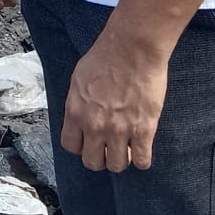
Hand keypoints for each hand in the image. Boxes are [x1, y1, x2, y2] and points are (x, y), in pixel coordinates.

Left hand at [59, 29, 168, 171]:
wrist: (132, 49)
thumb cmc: (105, 57)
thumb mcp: (78, 79)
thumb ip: (77, 102)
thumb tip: (79, 116)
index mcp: (76, 112)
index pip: (70, 146)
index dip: (80, 146)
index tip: (89, 142)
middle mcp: (94, 125)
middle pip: (92, 161)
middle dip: (100, 157)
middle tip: (108, 148)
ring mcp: (119, 130)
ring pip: (117, 165)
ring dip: (121, 160)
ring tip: (126, 148)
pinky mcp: (143, 130)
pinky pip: (142, 160)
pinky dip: (142, 159)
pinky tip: (142, 149)